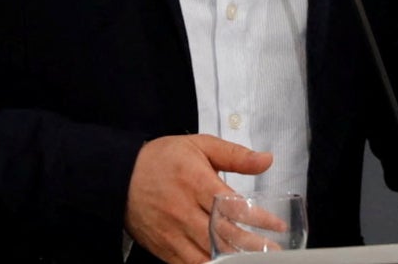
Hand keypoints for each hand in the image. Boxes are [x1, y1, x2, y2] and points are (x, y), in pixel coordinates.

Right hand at [124, 134, 272, 263]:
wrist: (119, 177)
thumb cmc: (162, 159)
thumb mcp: (198, 146)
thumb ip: (234, 155)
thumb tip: (266, 160)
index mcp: (195, 181)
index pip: (232, 206)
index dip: (258, 219)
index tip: (278, 226)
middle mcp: (184, 210)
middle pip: (223, 235)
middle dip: (252, 246)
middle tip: (275, 251)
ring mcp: (173, 233)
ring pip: (208, 255)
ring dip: (234, 260)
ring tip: (256, 261)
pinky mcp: (164, 248)